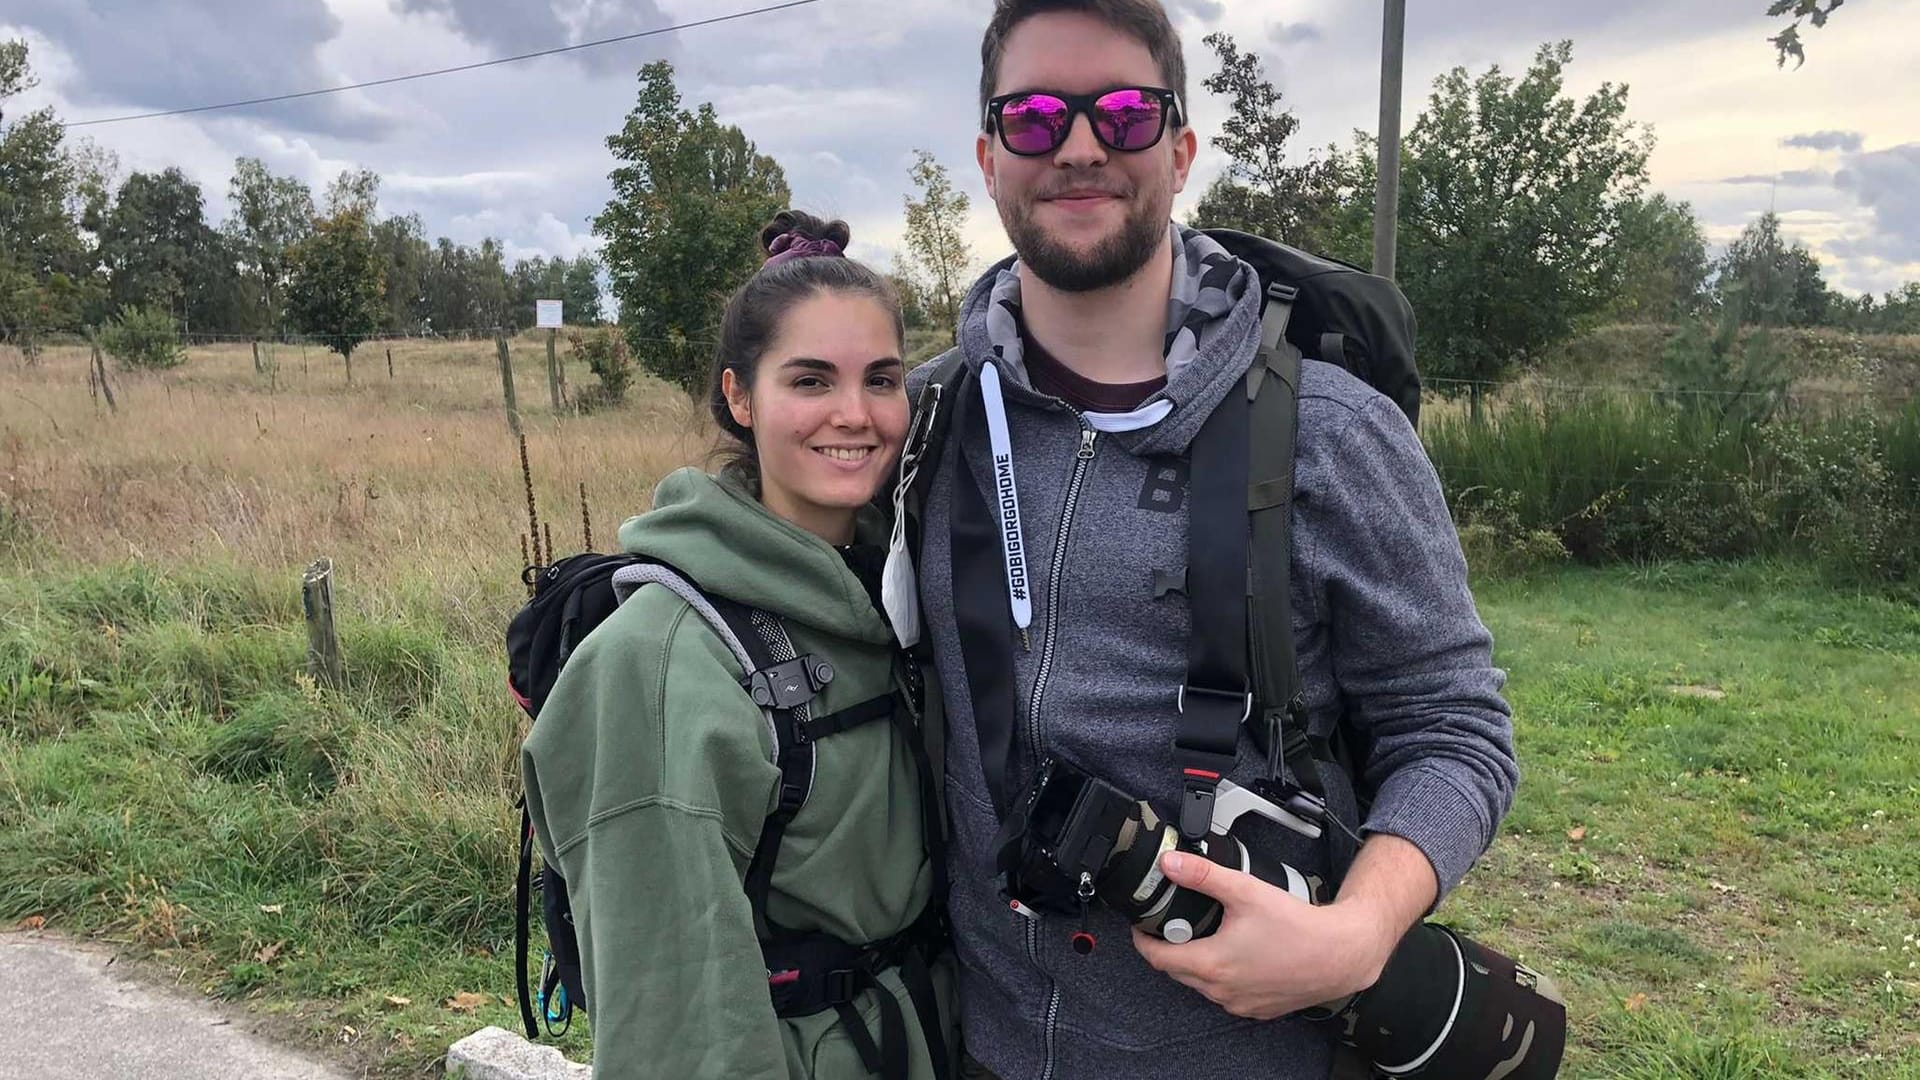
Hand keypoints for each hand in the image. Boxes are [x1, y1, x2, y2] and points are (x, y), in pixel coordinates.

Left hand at [1131, 849, 1400, 1020]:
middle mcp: (1221, 991)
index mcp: (1211, 965)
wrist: (1341, 954)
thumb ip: (1204, 875)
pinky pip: (1226, 995)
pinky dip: (1223, 976)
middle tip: (1176, 922)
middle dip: (1170, 947)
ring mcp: (1239, 1004)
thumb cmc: (1298, 927)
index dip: (1143, 939)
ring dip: (1197, 962)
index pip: (1156, 958)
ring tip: (1207, 933)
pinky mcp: (1257, 1009)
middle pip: (1177, 972)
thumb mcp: (1245, 891)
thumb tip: (1171, 864)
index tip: (1143, 924)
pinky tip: (1237, 954)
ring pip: (1202, 985)